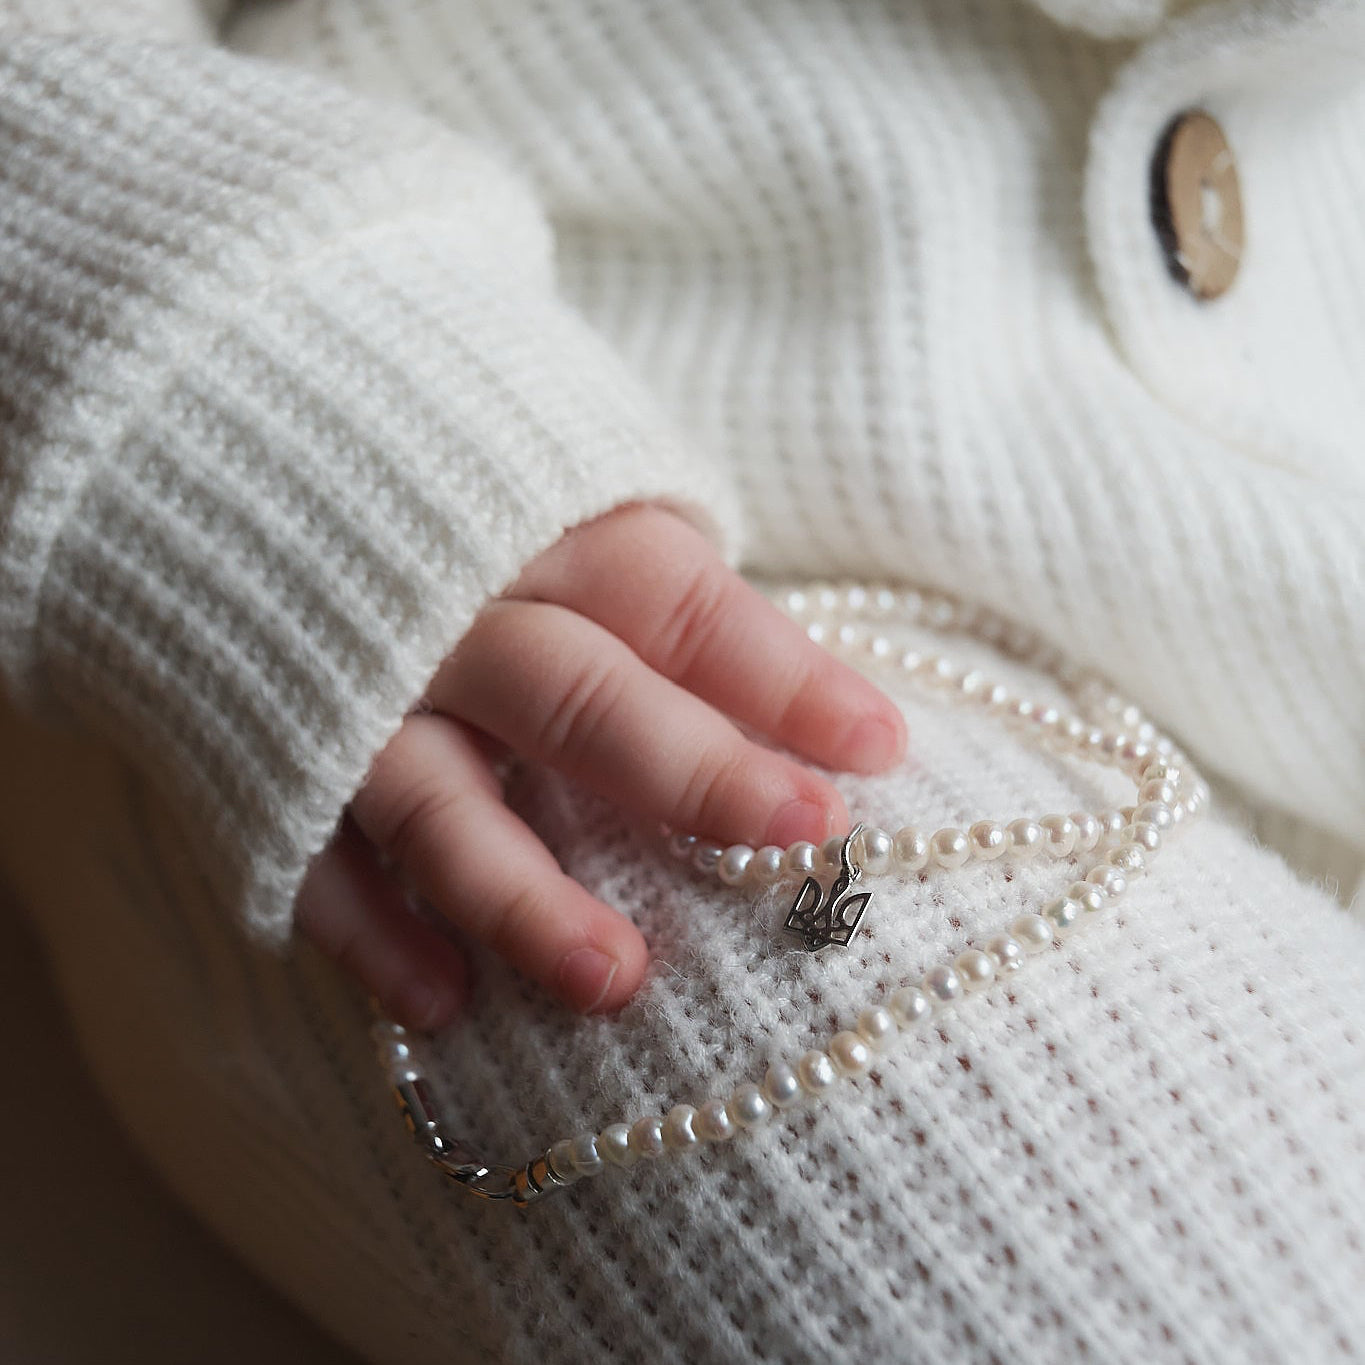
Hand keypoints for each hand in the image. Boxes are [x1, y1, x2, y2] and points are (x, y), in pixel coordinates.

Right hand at [295, 504, 905, 1029]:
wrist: (252, 460)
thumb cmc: (464, 504)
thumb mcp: (570, 497)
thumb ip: (664, 585)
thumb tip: (813, 702)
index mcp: (535, 528)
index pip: (672, 600)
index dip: (776, 672)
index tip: (879, 748)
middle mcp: (447, 610)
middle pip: (572, 693)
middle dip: (686, 767)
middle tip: (800, 834)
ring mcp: (355, 692)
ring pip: (438, 801)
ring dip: (523, 894)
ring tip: (616, 983)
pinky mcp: (275, 759)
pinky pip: (317, 857)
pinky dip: (371, 933)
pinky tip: (441, 1007)